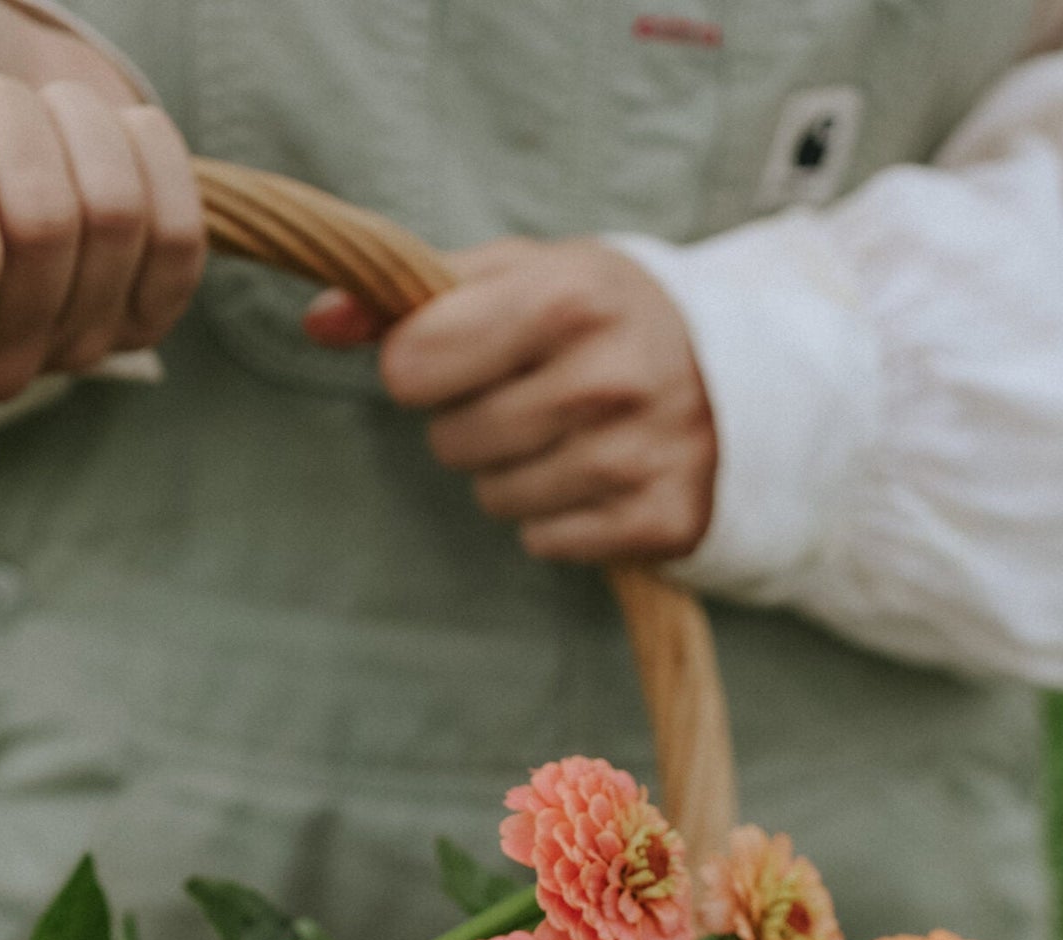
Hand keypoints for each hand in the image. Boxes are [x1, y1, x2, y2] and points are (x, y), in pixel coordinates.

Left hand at [306, 238, 717, 564]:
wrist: (743, 377)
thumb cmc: (605, 319)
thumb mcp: (525, 275)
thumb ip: (419, 294)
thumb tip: (319, 321)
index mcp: (569, 297)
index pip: (415, 363)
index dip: (419, 365)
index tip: (453, 355)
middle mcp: (608, 378)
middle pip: (452, 441)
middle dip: (474, 422)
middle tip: (533, 395)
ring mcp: (636, 457)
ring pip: (495, 498)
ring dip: (516, 474)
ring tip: (571, 434)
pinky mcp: (657, 522)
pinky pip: (545, 541)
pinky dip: (559, 518)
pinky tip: (599, 477)